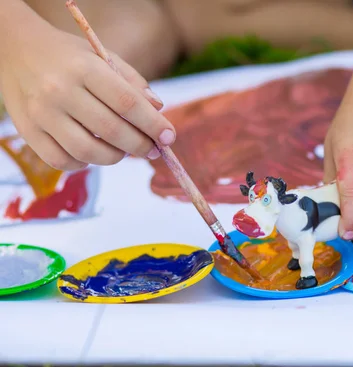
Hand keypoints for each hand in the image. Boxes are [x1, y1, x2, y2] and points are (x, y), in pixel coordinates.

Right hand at [0, 23, 174, 169]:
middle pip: (112, 131)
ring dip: (116, 157)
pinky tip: (94, 153)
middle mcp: (60, 91)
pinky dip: (85, 164)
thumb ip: (133, 82)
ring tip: (124, 150)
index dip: (153, 125)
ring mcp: (41, 114)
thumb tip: (159, 109)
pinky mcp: (28, 132)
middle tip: (153, 150)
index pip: (127, 103)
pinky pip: (63, 162)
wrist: (15, 49)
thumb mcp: (102, 56)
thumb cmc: (69, 56)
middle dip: (141, 146)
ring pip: (88, 153)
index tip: (170, 137)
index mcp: (84, 68)